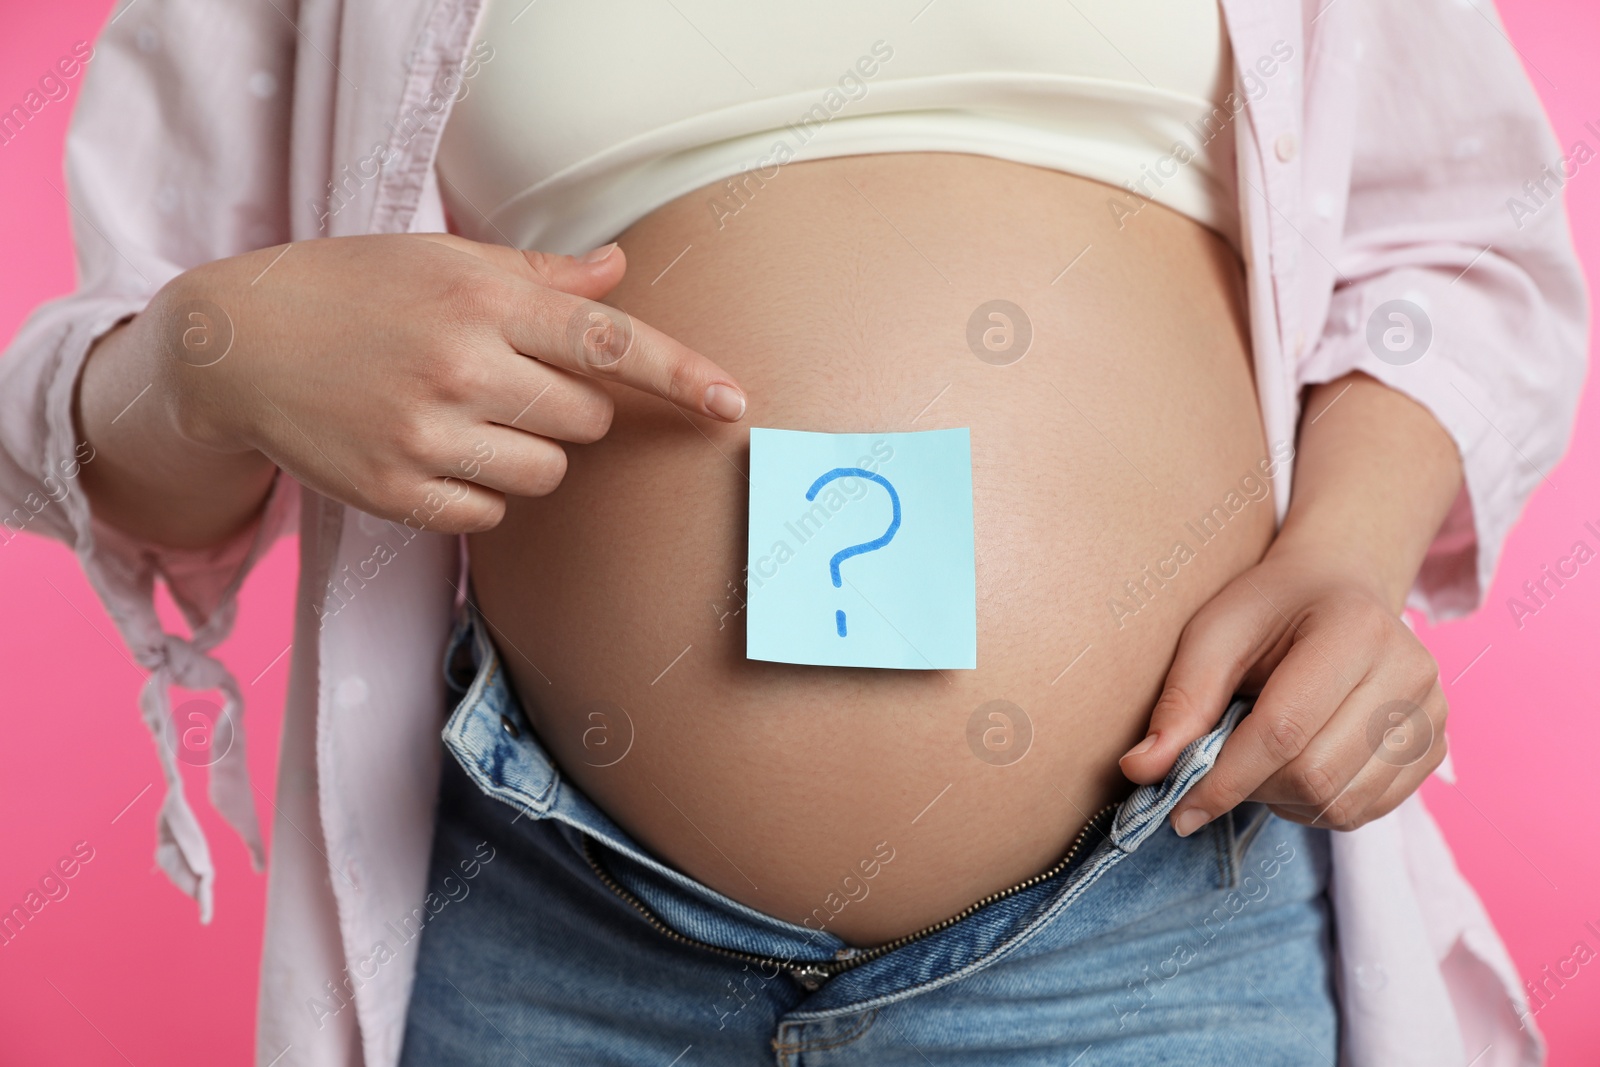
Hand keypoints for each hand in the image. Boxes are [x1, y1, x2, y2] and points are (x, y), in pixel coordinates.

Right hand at [145, 233, 746, 533]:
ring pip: (547, 472)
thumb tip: (620, 272)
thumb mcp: (443, 258)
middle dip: (571, 409)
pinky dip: (479, 489)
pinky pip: (491, 511)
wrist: (238, 345)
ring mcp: (426, 436)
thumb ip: (540, 275)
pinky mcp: (397, 493)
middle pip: (588, 421)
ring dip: (529, 451)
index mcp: (483, 299)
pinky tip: (430, 450)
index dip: (680, 374)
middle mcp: (461, 366)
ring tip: (465, 414)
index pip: (610, 342)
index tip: (733, 404)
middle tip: (509, 382)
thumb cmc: (353, 289)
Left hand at [1118, 539, 1447, 833]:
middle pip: (1315, 775)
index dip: (1225, 779)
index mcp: (1354, 630)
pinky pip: (1367, 812)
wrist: (1336, 589)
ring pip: (1342, 804)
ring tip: (1259, 763)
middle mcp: (1410, 672)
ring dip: (1283, 802)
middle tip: (1220, 771)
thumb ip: (1180, 702)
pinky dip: (1317, 807)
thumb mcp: (1213, 634)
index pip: (1284, 731)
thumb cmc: (1269, 609)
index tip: (1179, 808)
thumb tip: (1142, 769)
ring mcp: (1433, 714)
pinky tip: (1296, 769)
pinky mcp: (1435, 749)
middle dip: (1251, 789)